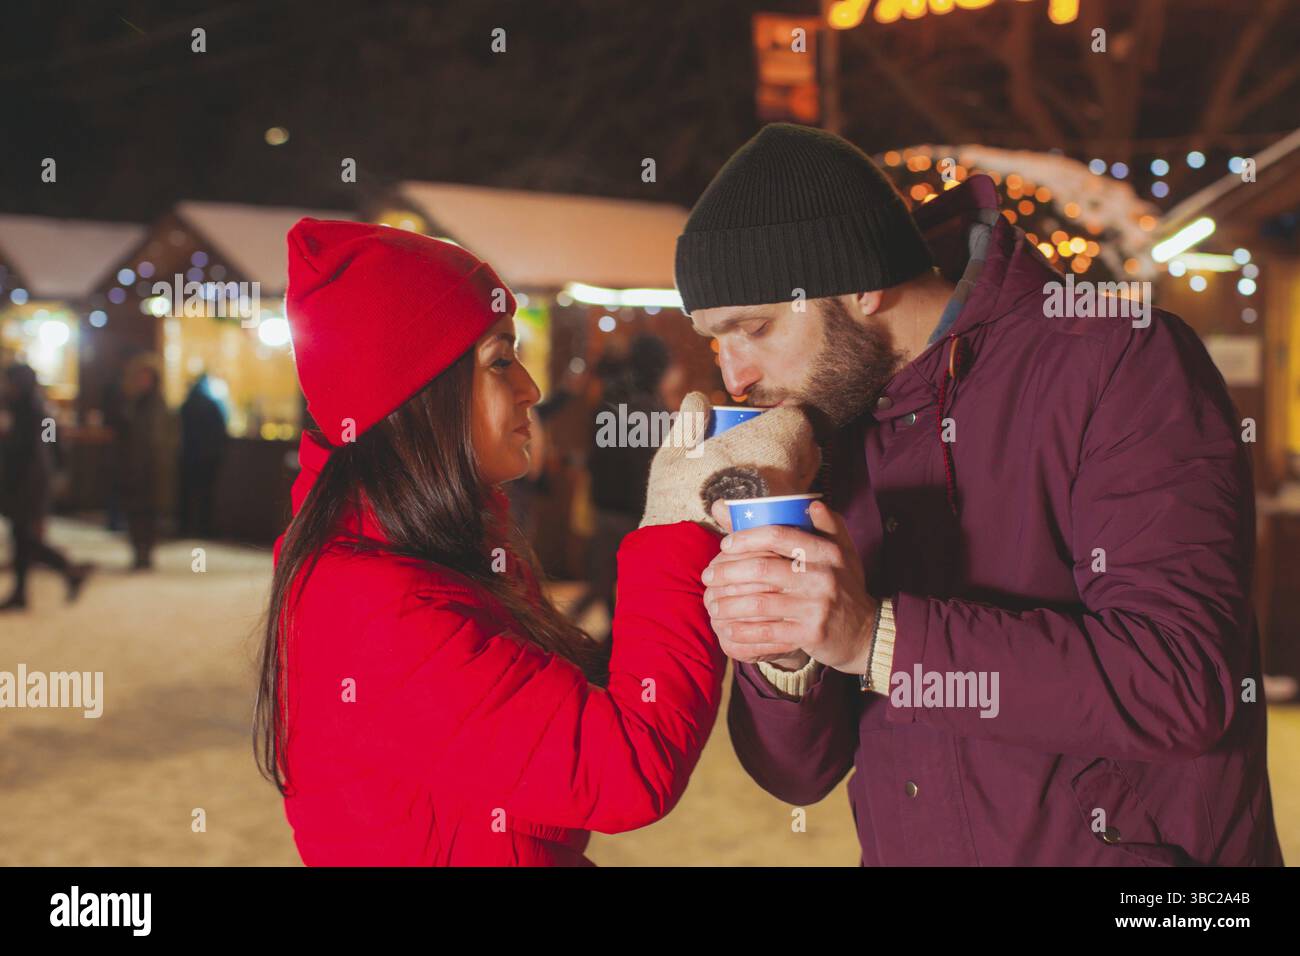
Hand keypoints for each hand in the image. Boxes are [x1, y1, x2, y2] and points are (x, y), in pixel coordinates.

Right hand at [639, 392, 820, 531]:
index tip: (772, 423)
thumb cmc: (673, 499)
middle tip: (769, 450)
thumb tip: (701, 398)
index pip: (797, 421)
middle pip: (807, 451)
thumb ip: (687, 421)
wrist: (678, 552)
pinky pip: (797, 509)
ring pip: (804, 481)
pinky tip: (768, 508)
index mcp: (765, 444)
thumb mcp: (673, 453)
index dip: (785, 419)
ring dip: (793, 476)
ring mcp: (789, 503)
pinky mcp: (785, 529)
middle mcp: (786, 472)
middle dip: (793, 447)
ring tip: (766, 480)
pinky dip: (788, 505)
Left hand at [702, 501, 877, 672]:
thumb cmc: (845, 587)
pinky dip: (743, 630)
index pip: (779, 535)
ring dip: (729, 603)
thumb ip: (825, 526)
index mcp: (827, 552)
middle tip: (707, 575)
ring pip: (760, 602)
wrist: (868, 632)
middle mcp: (823, 577)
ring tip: (712, 603)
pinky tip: (727, 628)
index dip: (746, 537)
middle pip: (763, 569)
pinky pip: (768, 632)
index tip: (725, 543)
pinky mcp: (811, 634)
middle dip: (727, 571)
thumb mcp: (843, 553)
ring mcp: (817, 607)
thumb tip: (810, 501)